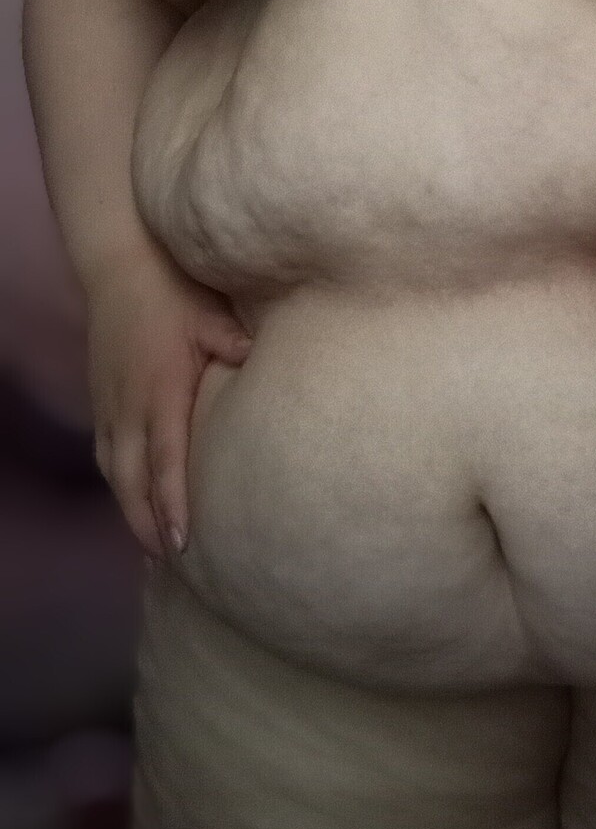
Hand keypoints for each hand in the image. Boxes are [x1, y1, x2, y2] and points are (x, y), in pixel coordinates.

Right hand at [84, 247, 252, 559]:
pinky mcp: (103, 400)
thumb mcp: (210, 314)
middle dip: (146, 524)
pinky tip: (133, 502)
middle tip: (170, 562)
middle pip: (132, 480)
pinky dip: (119, 485)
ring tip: (152, 548)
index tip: (181, 540)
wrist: (119, 266)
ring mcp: (111, 404)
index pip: (165, 459)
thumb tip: (259, 362)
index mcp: (160, 390)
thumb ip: (233, 343)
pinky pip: (107, 455)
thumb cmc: (173, 290)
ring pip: (115, 472)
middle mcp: (129, 406)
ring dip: (130, 511)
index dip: (171, 502)